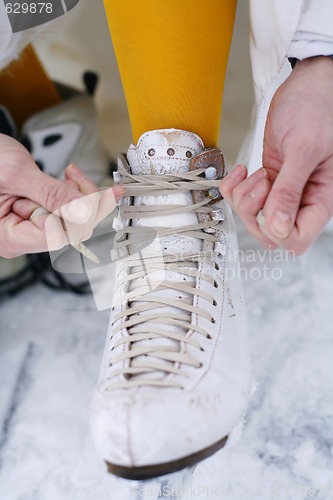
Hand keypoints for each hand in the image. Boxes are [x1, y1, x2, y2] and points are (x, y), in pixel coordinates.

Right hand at [0, 134, 122, 257]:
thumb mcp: (15, 173)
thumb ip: (51, 194)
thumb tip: (83, 211)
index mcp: (9, 237)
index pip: (58, 236)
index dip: (80, 215)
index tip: (98, 194)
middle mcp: (20, 237)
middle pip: (69, 230)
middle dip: (80, 202)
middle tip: (75, 176)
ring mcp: (29, 228)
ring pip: (71, 221)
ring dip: (77, 195)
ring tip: (68, 174)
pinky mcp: (37, 216)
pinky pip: (65, 211)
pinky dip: (72, 194)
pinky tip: (68, 179)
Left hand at [220, 56, 332, 253]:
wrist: (308, 85)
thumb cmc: (318, 109)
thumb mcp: (304, 149)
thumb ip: (290, 191)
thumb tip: (279, 228)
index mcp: (320, 198)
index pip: (296, 239)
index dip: (276, 229)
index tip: (268, 204)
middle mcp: (302, 199)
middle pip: (270, 232)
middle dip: (255, 211)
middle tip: (261, 183)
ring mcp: (283, 191)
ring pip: (254, 216)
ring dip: (245, 198)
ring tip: (257, 172)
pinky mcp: (268, 180)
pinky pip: (242, 198)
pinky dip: (234, 188)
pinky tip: (243, 171)